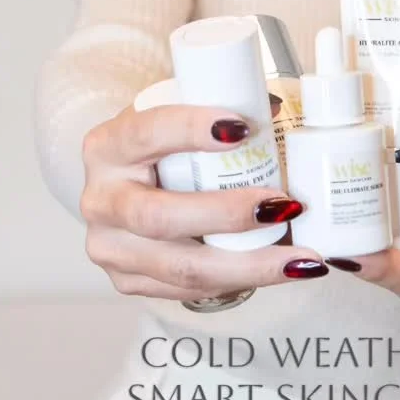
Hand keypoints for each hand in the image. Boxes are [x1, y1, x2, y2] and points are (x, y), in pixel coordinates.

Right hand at [81, 104, 328, 299]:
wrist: (126, 182)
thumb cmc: (162, 146)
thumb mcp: (177, 115)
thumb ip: (217, 109)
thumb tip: (275, 111)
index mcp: (107, 145)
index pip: (147, 132)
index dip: (192, 129)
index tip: (246, 128)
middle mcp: (99, 199)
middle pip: (159, 217)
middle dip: (229, 215)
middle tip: (285, 205)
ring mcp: (109, 247)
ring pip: (180, 268)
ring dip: (248, 264)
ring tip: (300, 259)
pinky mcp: (127, 281)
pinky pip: (187, 291)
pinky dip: (238, 281)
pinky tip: (277, 272)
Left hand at [327, 113, 399, 297]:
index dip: (386, 272)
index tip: (358, 255)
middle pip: (386, 262)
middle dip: (352, 249)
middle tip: (323, 226)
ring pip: (374, 233)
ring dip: (345, 222)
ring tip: (316, 203)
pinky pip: (375, 202)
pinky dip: (352, 192)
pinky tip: (329, 172)